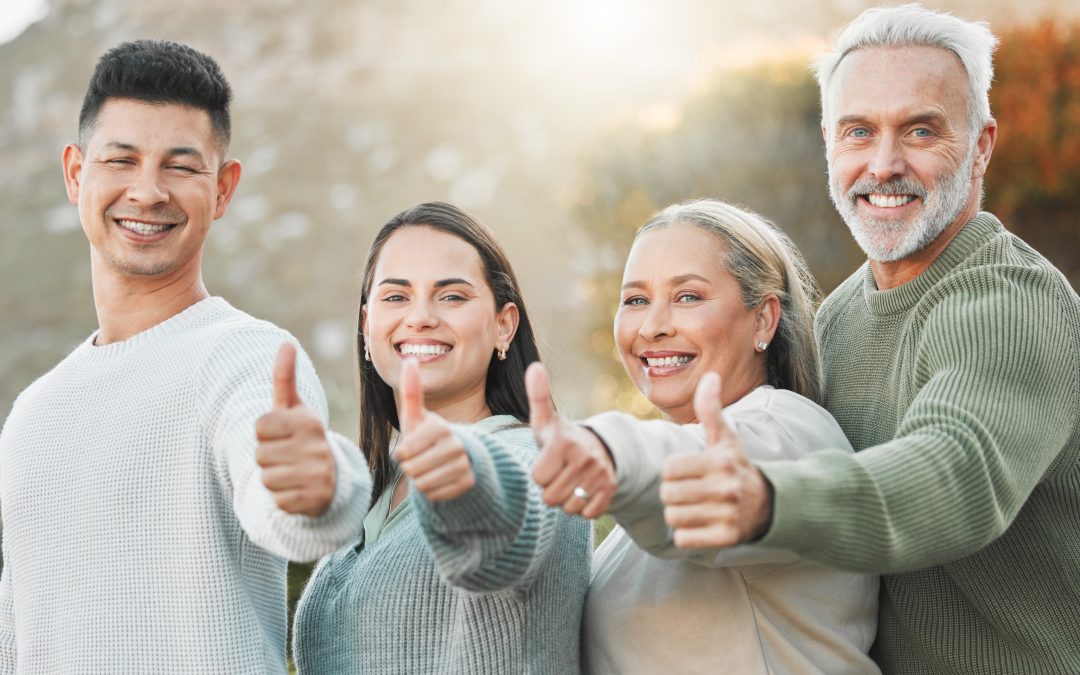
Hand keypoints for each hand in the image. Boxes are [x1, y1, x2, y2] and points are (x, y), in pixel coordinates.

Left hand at [255, 343, 335, 516]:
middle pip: (259, 454)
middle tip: (288, 457)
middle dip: (268, 458)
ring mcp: (318, 473)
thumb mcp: (293, 409)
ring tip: (293, 473)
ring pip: (266, 478)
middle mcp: (317, 446)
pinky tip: (298, 490)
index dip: (264, 433)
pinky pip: (277, 500)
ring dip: (274, 479)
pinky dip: (283, 498)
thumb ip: (285, 378)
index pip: (259, 426)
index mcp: (309, 421)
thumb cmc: (303, 438)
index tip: (282, 435)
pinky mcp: (315, 499)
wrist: (330, 479)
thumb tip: (286, 342)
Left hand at [393, 358, 474, 500]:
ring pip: (423, 485)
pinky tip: (440, 479)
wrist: (457, 456)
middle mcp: (455, 445)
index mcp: (439, 427)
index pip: (403, 453)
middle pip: (412, 470)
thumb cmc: (427, 435)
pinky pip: (435, 496)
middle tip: (421, 459)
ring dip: (421, 480)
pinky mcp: (468, 483)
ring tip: (430, 468)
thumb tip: (410, 360)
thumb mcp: (417, 416)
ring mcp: (463, 465)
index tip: (409, 449)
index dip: (401, 455)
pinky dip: (432, 492)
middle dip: (411, 468)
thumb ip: (411, 391)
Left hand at [527, 362, 615, 518]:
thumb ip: (536, 396)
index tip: (549, 460)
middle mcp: (584, 458)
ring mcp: (600, 474)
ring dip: (566, 498)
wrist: (597, 447)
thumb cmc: (561, 437)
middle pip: (550, 496)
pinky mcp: (611, 490)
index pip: (538, 478)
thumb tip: (534, 366)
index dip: (540, 473)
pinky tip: (584, 489)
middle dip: (551, 487)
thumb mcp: (545, 420)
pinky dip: (583, 507)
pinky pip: (587, 514)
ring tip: (571, 479)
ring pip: (568, 507)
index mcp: (564, 442)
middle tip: (560, 471)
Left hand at [660, 372, 773, 547]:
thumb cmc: (737, 466)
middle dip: (674, 494)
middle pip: (668, 494)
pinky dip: (687, 535)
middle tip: (692, 492)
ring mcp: (727, 514)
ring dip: (679, 515)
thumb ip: (710, 409)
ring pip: (673, 517)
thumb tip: (710, 375)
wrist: (769, 504)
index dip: (674, 472)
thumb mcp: (725, 438)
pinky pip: (683, 539)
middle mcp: (725, 487)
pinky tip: (702, 525)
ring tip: (697, 508)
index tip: (689, 473)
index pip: (669, 469)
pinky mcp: (726, 538)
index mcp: (719, 461)